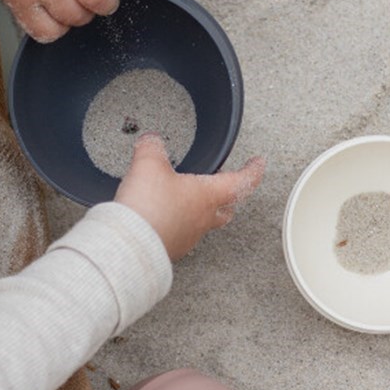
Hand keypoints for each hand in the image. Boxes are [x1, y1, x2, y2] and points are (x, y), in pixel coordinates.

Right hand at [115, 134, 265, 261]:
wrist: (131, 244)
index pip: (242, 182)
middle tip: (224, 185)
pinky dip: (176, 223)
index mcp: (208, 196)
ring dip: (199, 210)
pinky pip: (181, 233)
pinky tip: (163, 216)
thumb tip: (152, 141)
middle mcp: (203, 219)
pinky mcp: (171, 248)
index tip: (257, 165)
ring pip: (203, 222)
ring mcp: (188, 236)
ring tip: (186, 199)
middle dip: (228, 196)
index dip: (252, 171)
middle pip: (226, 208)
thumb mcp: (148, 164)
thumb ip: (152, 148)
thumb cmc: (148, 208)